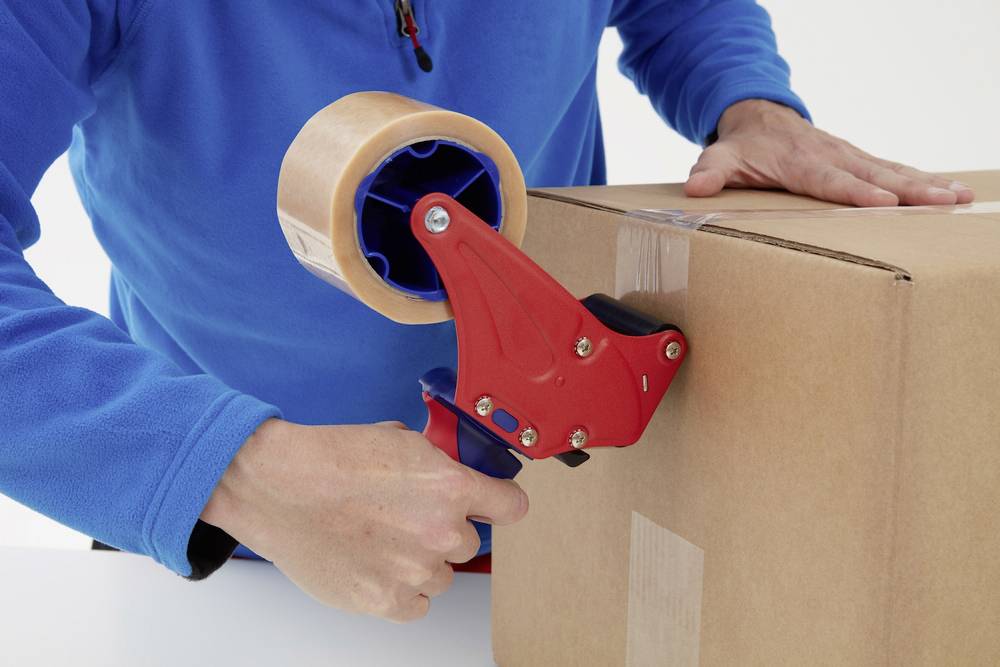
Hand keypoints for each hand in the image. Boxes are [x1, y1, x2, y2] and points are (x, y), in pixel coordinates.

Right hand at [202, 419, 527, 621]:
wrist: (277, 486)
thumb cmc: (328, 460)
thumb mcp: (398, 440)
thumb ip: (437, 463)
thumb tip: (453, 473)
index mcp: (450, 486)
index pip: (510, 505)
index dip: (500, 504)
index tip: (495, 507)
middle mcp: (441, 530)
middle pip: (469, 542)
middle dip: (444, 530)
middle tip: (407, 518)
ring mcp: (415, 570)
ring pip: (442, 575)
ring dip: (422, 562)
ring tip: (382, 539)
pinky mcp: (387, 601)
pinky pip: (418, 604)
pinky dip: (401, 591)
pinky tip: (376, 564)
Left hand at [685, 99, 975, 206]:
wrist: (758, 118)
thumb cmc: (741, 146)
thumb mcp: (719, 157)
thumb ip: (710, 172)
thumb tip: (694, 186)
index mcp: (800, 162)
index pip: (830, 180)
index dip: (855, 192)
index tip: (882, 202)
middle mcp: (831, 156)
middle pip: (873, 175)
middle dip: (909, 190)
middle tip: (942, 201)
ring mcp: (849, 156)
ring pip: (891, 171)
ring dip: (926, 185)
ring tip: (959, 198)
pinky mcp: (858, 160)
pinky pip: (894, 169)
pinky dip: (922, 179)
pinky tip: (951, 193)